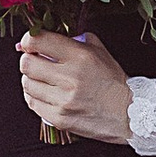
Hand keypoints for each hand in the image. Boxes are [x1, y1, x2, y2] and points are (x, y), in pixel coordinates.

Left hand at [19, 28, 133, 144]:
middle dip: (28, 60)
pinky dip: (35, 96)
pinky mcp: (59, 118)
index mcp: (80, 56)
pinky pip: (33, 103)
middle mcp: (70, 78)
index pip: (38, 41)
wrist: (129, 114)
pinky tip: (45, 93)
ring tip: (43, 79)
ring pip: (27, 84)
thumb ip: (75, 40)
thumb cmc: (113, 82)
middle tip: (35, 61)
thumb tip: (43, 38)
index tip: (30, 43)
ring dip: (31, 79)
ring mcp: (63, 100)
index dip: (29, 40)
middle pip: (26, 64)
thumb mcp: (101, 52)